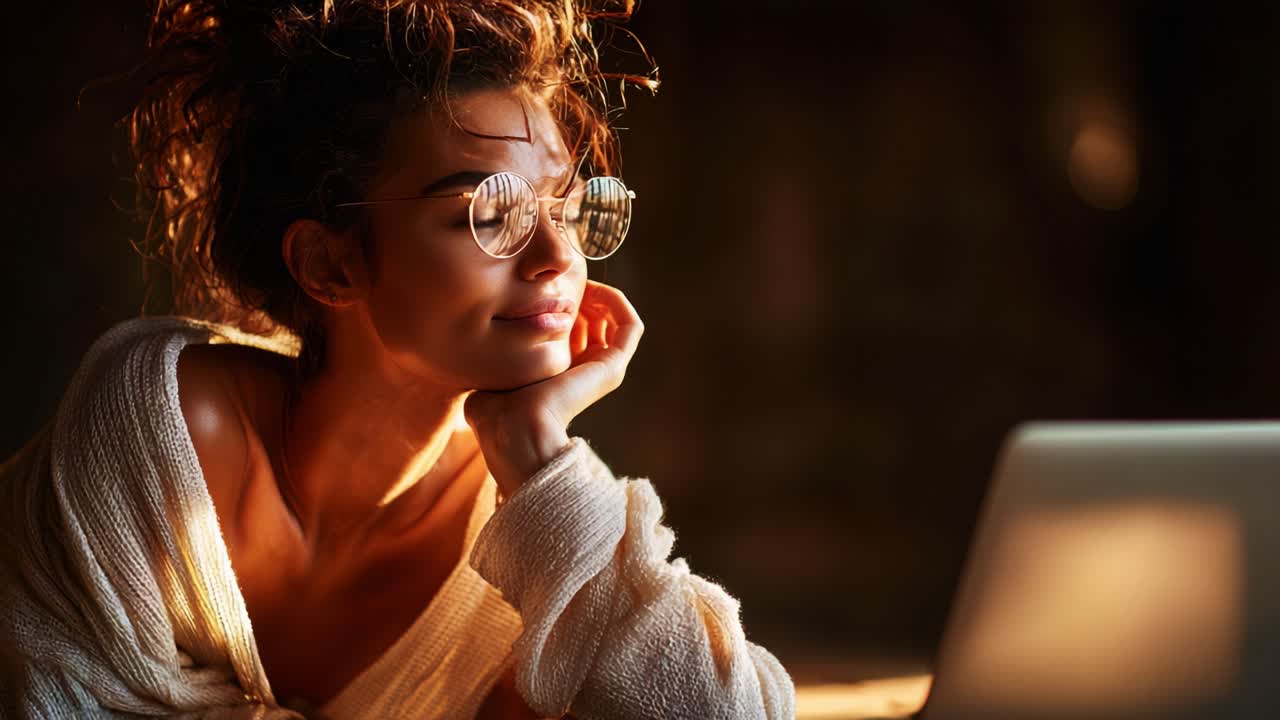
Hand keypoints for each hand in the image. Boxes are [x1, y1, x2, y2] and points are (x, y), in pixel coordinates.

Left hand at [464, 280, 643, 496]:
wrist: (514, 429)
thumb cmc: (495, 406)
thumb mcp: (496, 365)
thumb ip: (499, 348)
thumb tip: (485, 333)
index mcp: (560, 373)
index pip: (572, 329)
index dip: (560, 303)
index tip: (540, 286)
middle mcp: (585, 371)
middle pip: (593, 320)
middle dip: (579, 294)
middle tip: (560, 278)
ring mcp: (603, 369)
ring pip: (613, 319)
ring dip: (599, 294)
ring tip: (577, 280)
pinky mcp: (613, 366)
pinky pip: (629, 326)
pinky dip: (617, 301)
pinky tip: (594, 287)